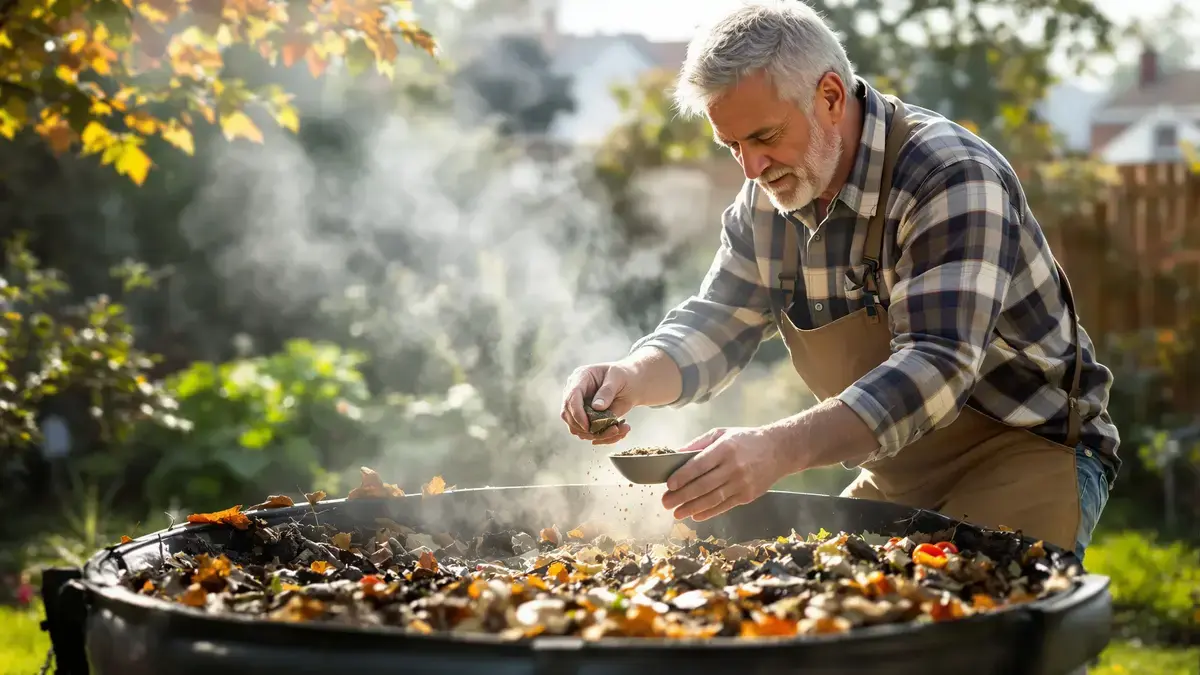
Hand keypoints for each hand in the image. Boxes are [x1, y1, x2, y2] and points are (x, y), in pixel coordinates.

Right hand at [560, 362, 636, 444]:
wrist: (630, 385)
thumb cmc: (623, 376)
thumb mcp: (618, 378)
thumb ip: (607, 391)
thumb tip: (596, 407)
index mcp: (580, 378)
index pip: (571, 397)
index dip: (577, 413)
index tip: (588, 426)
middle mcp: (575, 393)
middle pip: (568, 415)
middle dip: (586, 428)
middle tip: (612, 430)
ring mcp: (579, 407)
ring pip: (576, 428)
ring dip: (597, 435)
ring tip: (619, 429)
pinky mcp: (586, 419)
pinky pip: (588, 434)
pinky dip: (603, 437)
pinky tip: (619, 431)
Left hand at [661, 426, 795, 520]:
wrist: (779, 450)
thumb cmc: (746, 440)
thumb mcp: (722, 433)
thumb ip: (698, 444)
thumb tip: (676, 455)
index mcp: (725, 448)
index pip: (699, 464)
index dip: (683, 476)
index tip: (669, 484)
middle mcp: (733, 467)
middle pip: (703, 485)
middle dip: (682, 496)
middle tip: (666, 502)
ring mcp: (742, 483)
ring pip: (713, 499)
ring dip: (692, 508)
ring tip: (677, 513)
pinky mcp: (748, 496)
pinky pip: (725, 506)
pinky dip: (709, 512)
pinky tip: (696, 515)